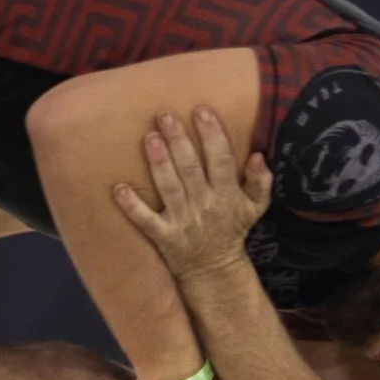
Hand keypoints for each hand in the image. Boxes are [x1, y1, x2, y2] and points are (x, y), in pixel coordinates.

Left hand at [114, 107, 273, 283]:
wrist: (214, 268)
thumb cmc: (232, 228)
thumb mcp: (255, 207)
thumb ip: (260, 181)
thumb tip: (258, 156)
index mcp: (227, 195)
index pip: (221, 160)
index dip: (212, 136)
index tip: (202, 111)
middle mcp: (204, 205)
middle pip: (191, 169)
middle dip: (179, 141)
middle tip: (165, 115)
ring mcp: (182, 221)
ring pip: (170, 189)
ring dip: (159, 164)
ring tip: (149, 138)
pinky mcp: (163, 235)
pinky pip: (145, 220)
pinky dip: (132, 207)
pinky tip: (119, 189)